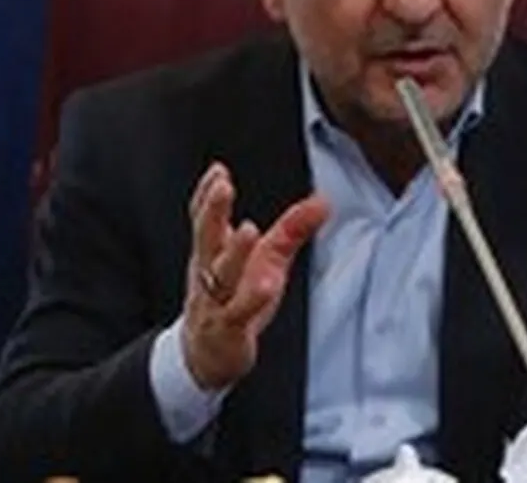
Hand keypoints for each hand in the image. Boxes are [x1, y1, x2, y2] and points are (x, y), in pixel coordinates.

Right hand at [180, 162, 328, 389]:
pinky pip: (237, 313)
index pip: (204, 219)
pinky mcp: (228, 329)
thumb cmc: (235, 300)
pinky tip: (266, 284)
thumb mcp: (267, 260)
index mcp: (212, 253)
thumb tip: (323, 200)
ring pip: (220, 274)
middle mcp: (208, 274)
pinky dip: (251, 298)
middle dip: (213, 211)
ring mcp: (214, 301)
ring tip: (249, 229)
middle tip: (223, 185)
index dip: (208, 195)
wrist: (206, 356)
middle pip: (206, 238)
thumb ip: (292, 230)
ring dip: (234, 251)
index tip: (218, 170)